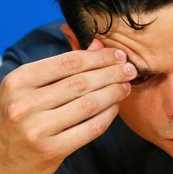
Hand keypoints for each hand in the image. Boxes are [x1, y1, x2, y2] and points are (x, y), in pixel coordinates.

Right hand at [0, 39, 136, 172]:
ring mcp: (37, 129)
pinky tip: (116, 106)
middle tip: (129, 69)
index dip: (99, 57)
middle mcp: (25, 104)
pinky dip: (108, 115)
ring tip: (126, 86)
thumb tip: (97, 45)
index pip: (69, 62)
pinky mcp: (51, 150)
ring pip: (89, 104)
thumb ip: (64, 65)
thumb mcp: (32, 86)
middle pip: (81, 82)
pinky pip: (91, 128)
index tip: (118, 55)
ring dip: (114, 93)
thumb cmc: (21, 114)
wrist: (4, 157)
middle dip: (112, 73)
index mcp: (19, 81)